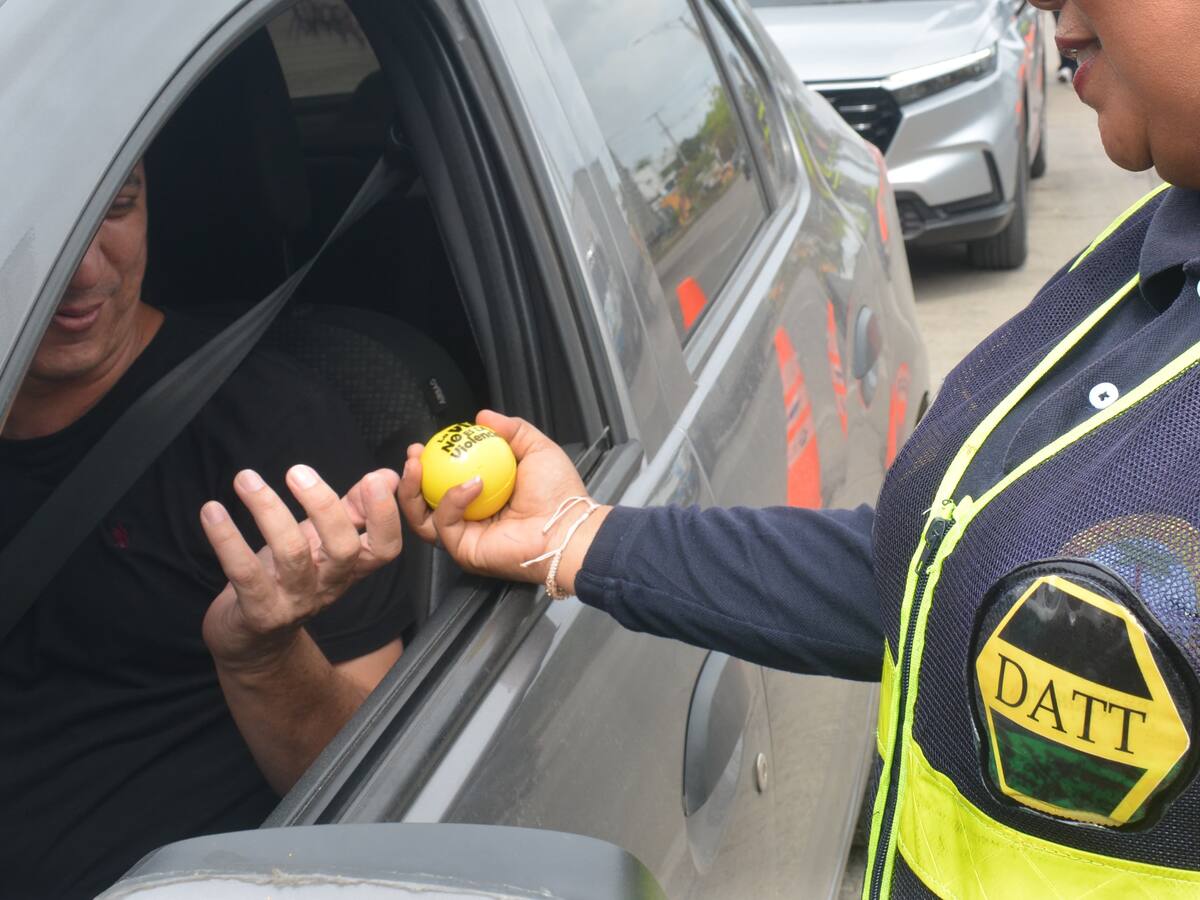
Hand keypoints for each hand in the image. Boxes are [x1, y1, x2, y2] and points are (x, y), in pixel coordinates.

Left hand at [200, 465, 402, 671]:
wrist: (255, 642)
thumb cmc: (290, 580)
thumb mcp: (323, 543)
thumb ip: (354, 509)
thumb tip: (387, 476)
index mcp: (349, 567)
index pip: (384, 548)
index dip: (385, 516)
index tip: (375, 480)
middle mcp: (328, 586)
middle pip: (343, 549)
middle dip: (323, 506)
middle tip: (297, 472)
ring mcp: (295, 601)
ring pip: (291, 554)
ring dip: (268, 510)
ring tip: (246, 479)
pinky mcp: (259, 612)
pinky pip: (244, 572)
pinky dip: (227, 538)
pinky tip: (212, 511)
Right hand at [397, 410, 605, 589]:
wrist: (568, 525)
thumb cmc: (559, 494)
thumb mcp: (535, 449)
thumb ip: (511, 430)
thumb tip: (483, 417)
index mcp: (483, 497)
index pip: (445, 481)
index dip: (430, 464)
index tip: (424, 444)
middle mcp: (470, 519)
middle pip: (424, 502)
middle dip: (411, 479)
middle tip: (413, 456)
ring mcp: (465, 537)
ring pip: (423, 517)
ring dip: (414, 490)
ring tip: (418, 467)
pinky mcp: (465, 550)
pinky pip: (445, 524)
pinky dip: (452, 501)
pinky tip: (470, 484)